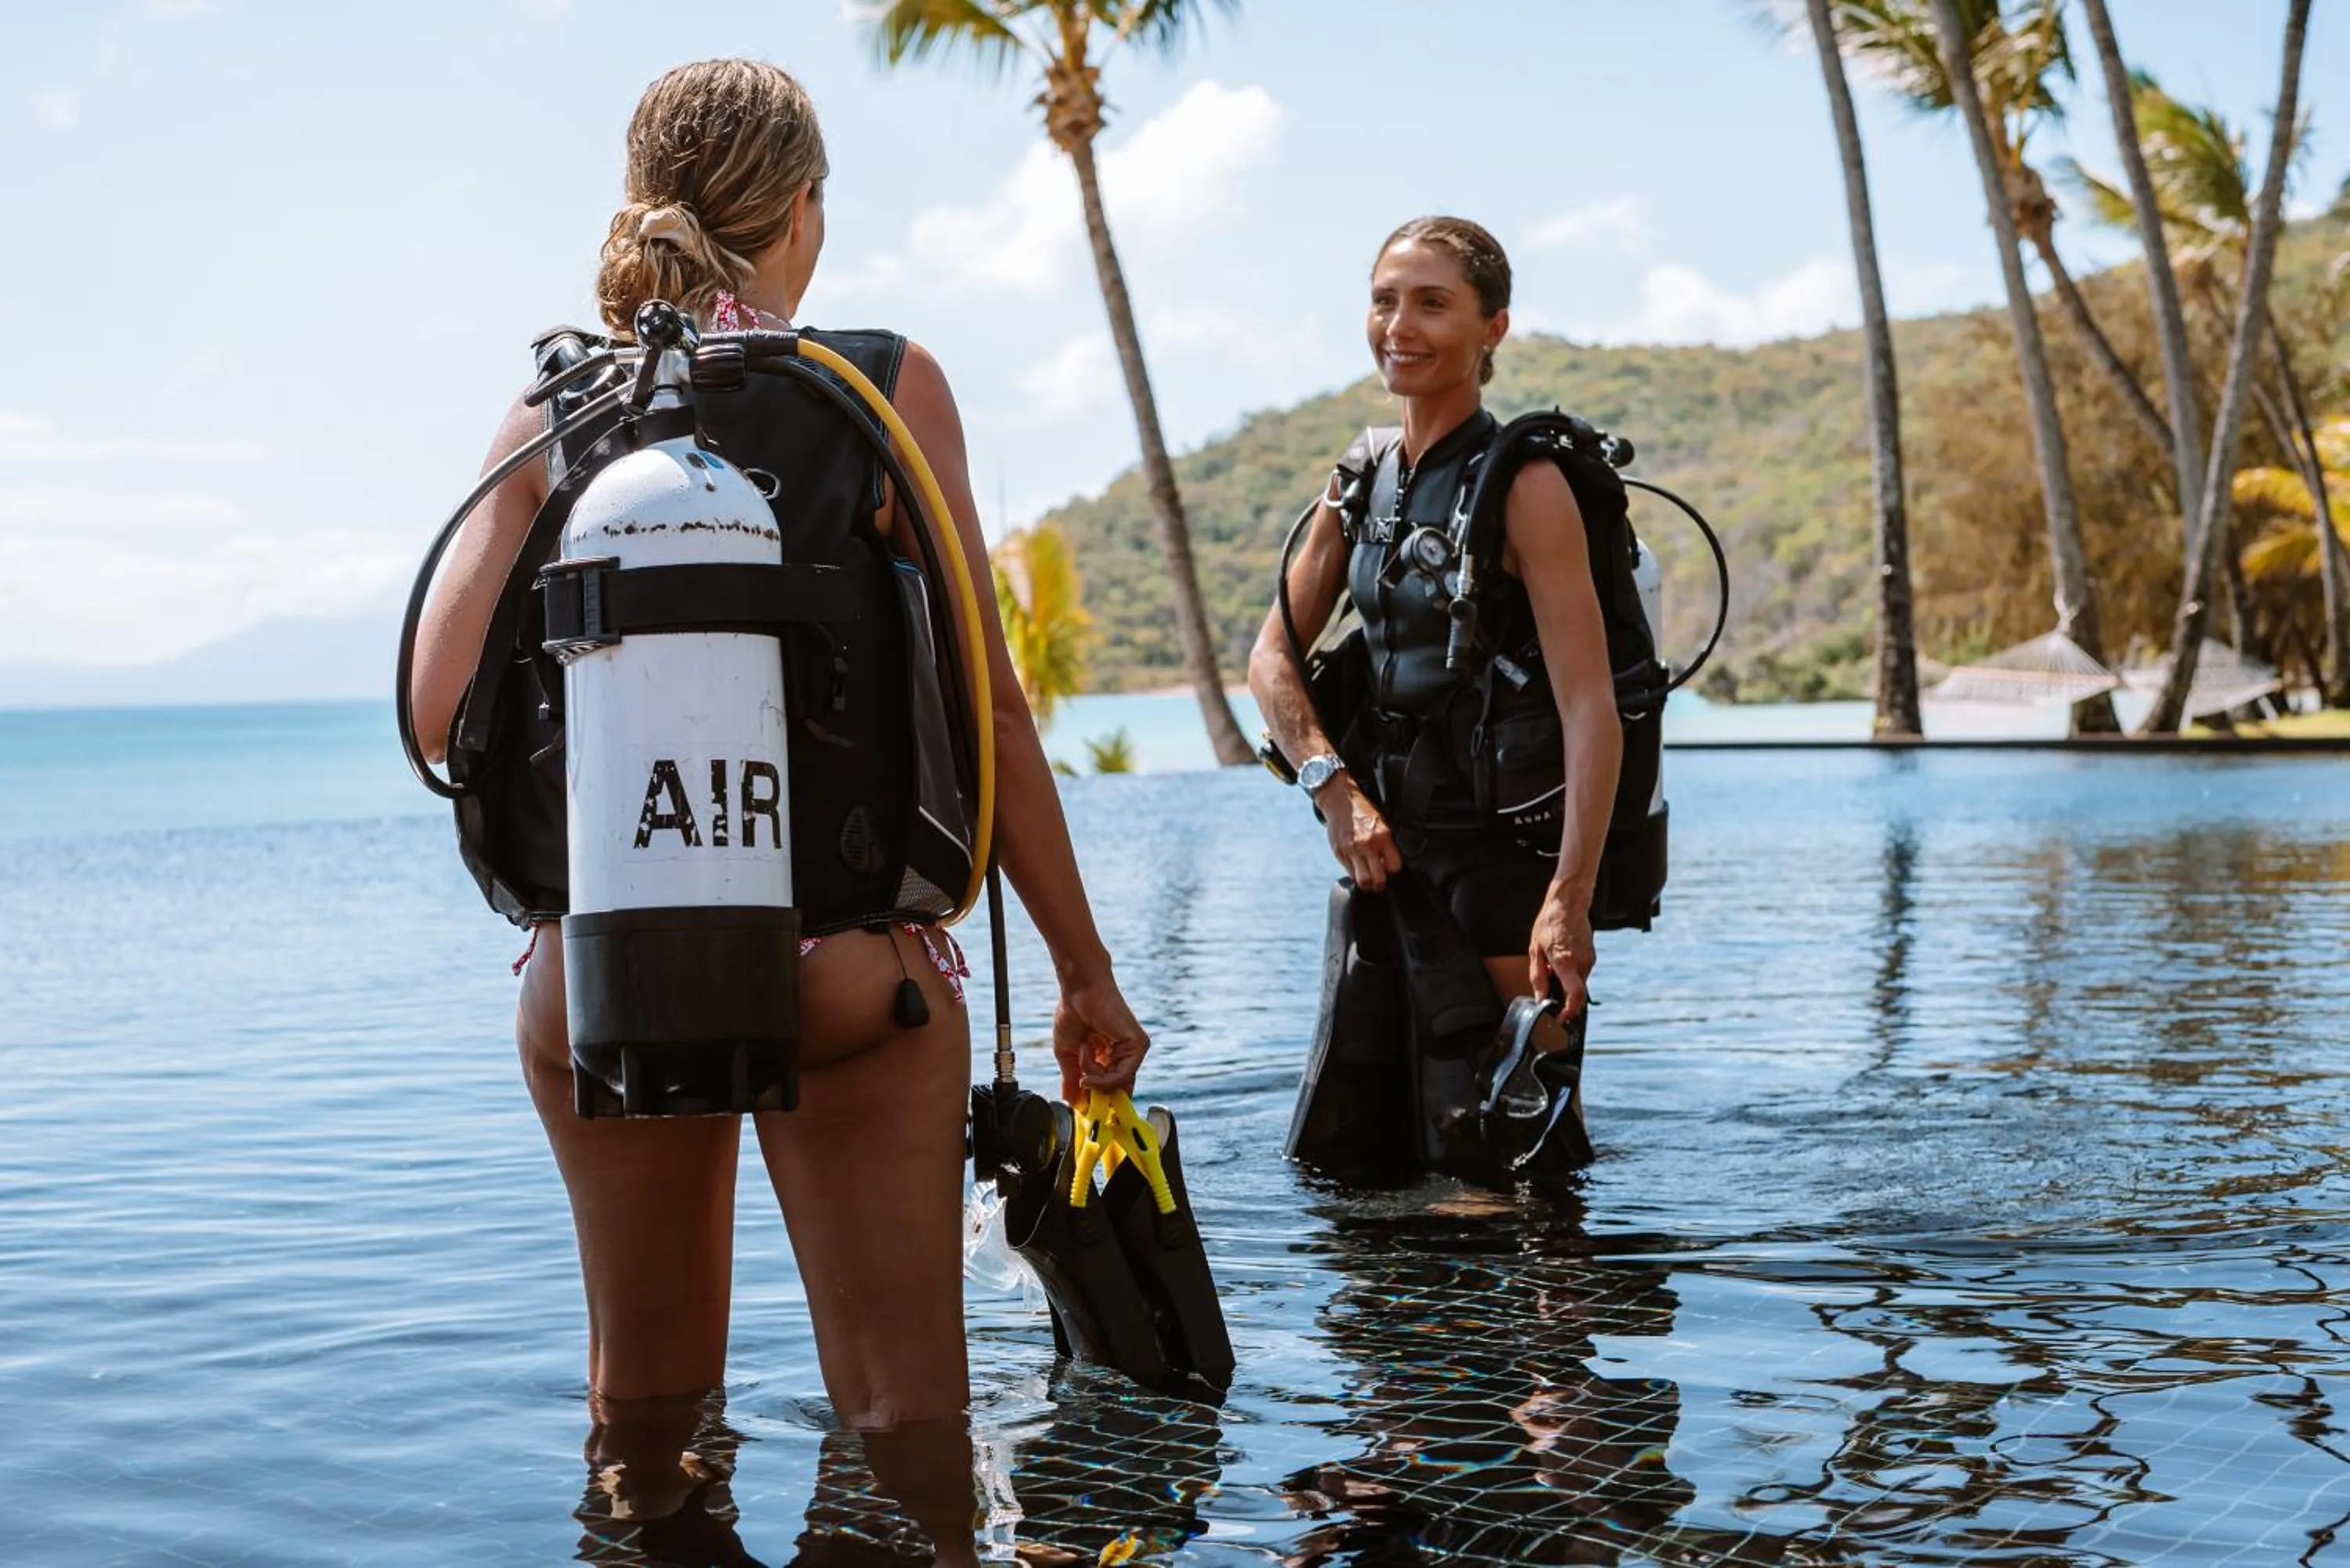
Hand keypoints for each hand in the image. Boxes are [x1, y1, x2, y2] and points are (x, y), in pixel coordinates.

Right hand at [1052, 971, 1148, 1101]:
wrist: (1078, 990)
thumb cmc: (1072, 1014)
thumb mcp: (1068, 1055)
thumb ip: (1072, 1080)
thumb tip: (1071, 1103)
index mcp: (1110, 1057)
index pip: (1111, 1089)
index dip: (1098, 1101)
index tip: (1084, 1110)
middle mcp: (1125, 1055)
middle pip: (1115, 1092)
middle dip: (1096, 1094)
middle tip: (1081, 1089)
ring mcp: (1134, 1051)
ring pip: (1115, 1085)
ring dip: (1092, 1075)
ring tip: (1082, 1051)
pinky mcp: (1139, 1045)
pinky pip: (1121, 1076)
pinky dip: (1100, 1071)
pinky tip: (1087, 1052)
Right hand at [1322, 778, 1401, 891]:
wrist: (1341, 802)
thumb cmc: (1363, 812)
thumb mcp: (1382, 824)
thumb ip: (1386, 845)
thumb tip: (1389, 865)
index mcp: (1382, 837)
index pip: (1394, 867)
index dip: (1394, 872)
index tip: (1391, 871)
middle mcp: (1367, 846)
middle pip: (1378, 879)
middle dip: (1381, 885)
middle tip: (1381, 883)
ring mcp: (1352, 851)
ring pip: (1362, 881)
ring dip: (1367, 885)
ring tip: (1369, 881)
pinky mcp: (1340, 854)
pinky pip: (1350, 873)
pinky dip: (1355, 875)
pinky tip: (1358, 869)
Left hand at [1528, 882, 1595, 1021]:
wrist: (1569, 903)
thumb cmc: (1549, 924)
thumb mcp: (1535, 950)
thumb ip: (1538, 977)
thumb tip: (1540, 998)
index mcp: (1565, 962)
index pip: (1575, 995)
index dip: (1569, 1011)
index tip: (1561, 1019)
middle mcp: (1581, 963)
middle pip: (1576, 993)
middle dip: (1564, 998)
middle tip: (1549, 992)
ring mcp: (1589, 960)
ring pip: (1579, 984)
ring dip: (1566, 984)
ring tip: (1552, 968)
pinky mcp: (1592, 956)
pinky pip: (1581, 974)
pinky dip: (1571, 975)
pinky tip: (1560, 961)